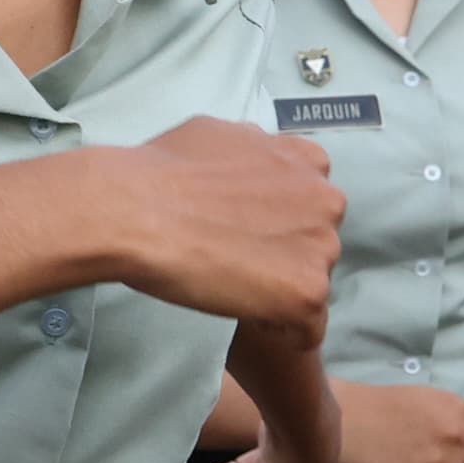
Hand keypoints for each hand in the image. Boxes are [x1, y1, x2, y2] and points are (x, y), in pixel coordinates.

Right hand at [97, 123, 342, 338]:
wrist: (137, 210)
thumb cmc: (164, 171)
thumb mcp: (220, 134)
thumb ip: (252, 153)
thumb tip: (247, 164)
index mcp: (308, 162)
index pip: (312, 200)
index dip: (280, 220)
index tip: (248, 230)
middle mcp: (326, 201)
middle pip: (316, 241)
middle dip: (284, 253)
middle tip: (237, 259)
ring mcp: (321, 249)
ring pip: (311, 282)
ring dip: (280, 289)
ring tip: (234, 288)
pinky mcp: (306, 294)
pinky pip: (305, 326)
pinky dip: (279, 328)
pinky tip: (246, 316)